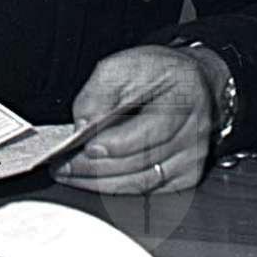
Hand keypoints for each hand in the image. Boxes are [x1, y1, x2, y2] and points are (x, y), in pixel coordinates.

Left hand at [49, 45, 220, 194]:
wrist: (193, 84)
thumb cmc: (158, 73)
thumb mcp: (124, 66)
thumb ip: (99, 93)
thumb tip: (82, 125)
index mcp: (183, 100)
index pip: (148, 132)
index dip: (114, 144)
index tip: (84, 147)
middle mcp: (193, 133)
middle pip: (141, 162)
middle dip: (96, 167)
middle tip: (63, 166)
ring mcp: (192, 158)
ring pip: (142, 182)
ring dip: (101, 183)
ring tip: (70, 175)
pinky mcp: (186, 175)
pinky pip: (147, 190)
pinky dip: (117, 187)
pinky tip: (93, 181)